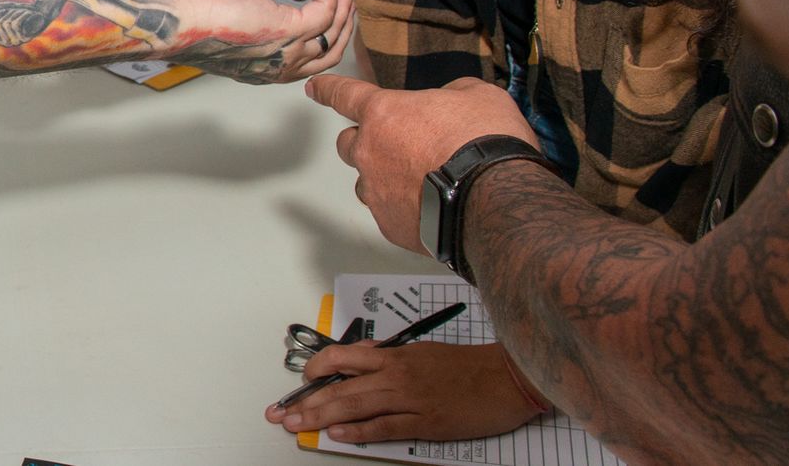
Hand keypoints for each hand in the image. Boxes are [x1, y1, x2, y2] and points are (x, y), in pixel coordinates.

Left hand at [166, 0, 355, 82]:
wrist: (180, 24)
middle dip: (345, 23)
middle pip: (330, 51)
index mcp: (270, 71)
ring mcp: (287, 50)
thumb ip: (257, 29)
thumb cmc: (198, 23)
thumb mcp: (236, 30)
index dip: (330, 38)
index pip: (314, 62)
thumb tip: (264, 14)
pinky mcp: (286, 30)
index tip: (335, 13)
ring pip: (331, 31)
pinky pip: (323, 13)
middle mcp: (282, 67)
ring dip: (344, 5)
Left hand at [266, 341, 543, 443]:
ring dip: (323, 416)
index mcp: (394, 355)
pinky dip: (360, 431)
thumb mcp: (422, 352)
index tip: (300, 380)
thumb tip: (362, 359)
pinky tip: (339, 434)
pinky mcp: (426, 422)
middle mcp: (396, 374)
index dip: (316, 368)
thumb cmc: (466, 365)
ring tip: (299, 425)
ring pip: (356, 405)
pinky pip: (386, 427)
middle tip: (282, 413)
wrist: (506, 377)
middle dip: (307, 401)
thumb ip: (390, 357)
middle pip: (341, 386)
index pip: (343, 356)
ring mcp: (409, 399)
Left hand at [305, 75, 536, 252]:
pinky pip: (388, 213)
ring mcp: (377, 192)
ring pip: (367, 182)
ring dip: (383, 178)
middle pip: (349, 144)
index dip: (328, 90)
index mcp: (384, 114)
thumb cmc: (486, 143)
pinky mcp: (391, 226)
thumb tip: (451, 100)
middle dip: (366, 141)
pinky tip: (431, 208)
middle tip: (398, 145)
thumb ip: (454, 93)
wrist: (497, 200)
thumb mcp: (479, 96)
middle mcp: (370, 152)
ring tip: (420, 181)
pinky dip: (403, 209)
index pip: (344, 95)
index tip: (314, 89)